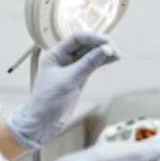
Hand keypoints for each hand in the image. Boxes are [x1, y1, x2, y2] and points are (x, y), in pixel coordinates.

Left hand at [7, 32, 119, 150]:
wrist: (41, 123)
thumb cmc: (47, 101)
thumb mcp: (69, 80)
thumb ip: (87, 64)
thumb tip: (105, 49)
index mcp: (56, 54)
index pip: (77, 39)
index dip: (93, 38)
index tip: (107, 42)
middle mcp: (64, 59)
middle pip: (85, 45)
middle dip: (101, 44)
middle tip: (114, 49)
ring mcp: (72, 69)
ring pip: (91, 55)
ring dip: (104, 53)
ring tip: (118, 54)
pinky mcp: (79, 79)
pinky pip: (93, 65)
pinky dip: (102, 62)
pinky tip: (112, 59)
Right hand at [17, 138, 159, 160]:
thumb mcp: (137, 154)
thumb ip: (156, 149)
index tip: (155, 125)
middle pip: (144, 152)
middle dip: (143, 136)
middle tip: (137, 125)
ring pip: (128, 150)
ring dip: (127, 137)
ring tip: (122, 128)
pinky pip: (113, 150)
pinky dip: (113, 140)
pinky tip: (108, 135)